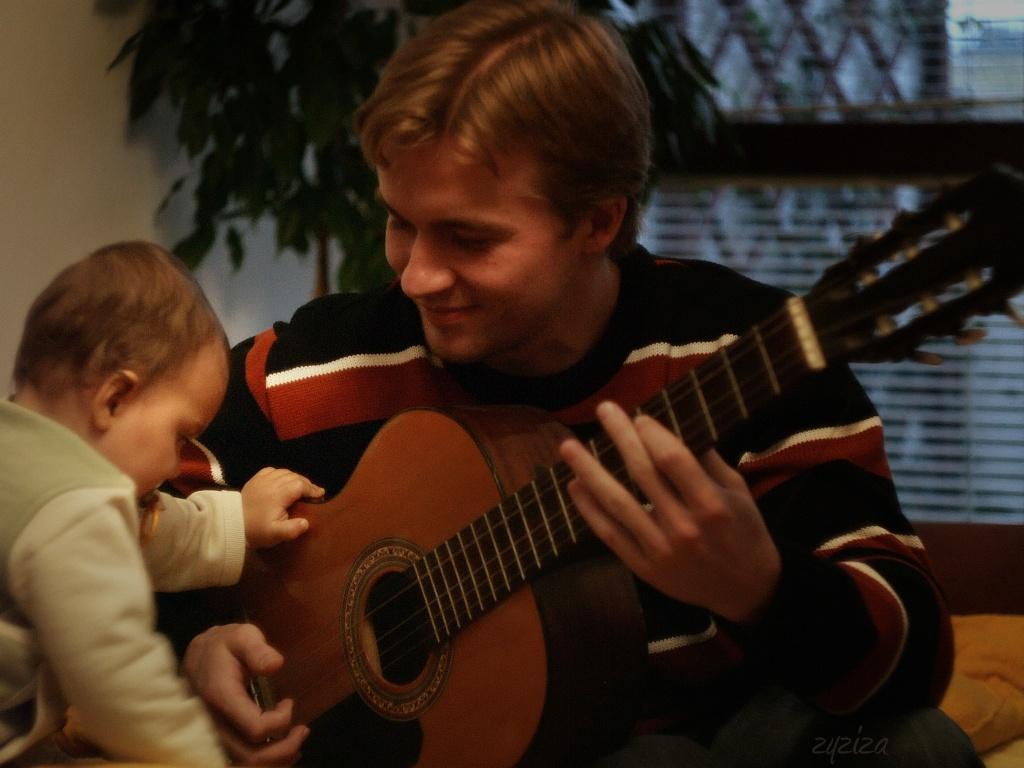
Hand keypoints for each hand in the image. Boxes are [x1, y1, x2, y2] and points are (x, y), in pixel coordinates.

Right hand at [183, 623, 308, 765]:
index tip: (289, 702)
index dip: (280, 722)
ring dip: (275, 760)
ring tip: (296, 743)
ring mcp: (212, 735)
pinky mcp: (215, 740)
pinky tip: (278, 753)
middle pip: (251, 756)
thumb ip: (258, 650)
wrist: (196, 656)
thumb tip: (276, 665)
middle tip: (303, 731)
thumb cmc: (223, 646)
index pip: (256, 728)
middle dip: (284, 748)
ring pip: (245, 764)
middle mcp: (213, 723)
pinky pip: (238, 762)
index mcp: (220, 697)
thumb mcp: (242, 636)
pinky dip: (262, 762)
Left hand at [241, 467, 323, 547]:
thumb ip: (292, 529)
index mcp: (278, 494)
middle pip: (294, 476)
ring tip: (301, 486)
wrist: (231, 524)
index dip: (312, 489)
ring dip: (295, 478)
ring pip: (284, 472)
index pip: (300, 485)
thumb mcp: (275, 534)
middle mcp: (271, 482)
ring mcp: (262, 479)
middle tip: (313, 492)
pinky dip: (281, 473)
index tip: (320, 494)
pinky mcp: (254, 480)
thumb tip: (306, 523)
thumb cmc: (256, 530)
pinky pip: (272, 470)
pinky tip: (283, 480)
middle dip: (306, 483)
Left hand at [559, 401, 781, 623]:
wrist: (745, 591)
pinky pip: (610, 534)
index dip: (652, 434)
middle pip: (642, 474)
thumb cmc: (744, 532)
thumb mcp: (738, 492)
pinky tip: (575, 485)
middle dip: (620, 436)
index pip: (673, 460)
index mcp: (711, 504)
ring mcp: (660, 549)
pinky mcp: (644, 568)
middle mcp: (684, 527)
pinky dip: (589, 510)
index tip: (639, 417)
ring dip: (589, 472)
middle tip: (604, 409)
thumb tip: (674, 426)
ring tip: (568, 447)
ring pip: (617, 504)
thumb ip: (708, 461)